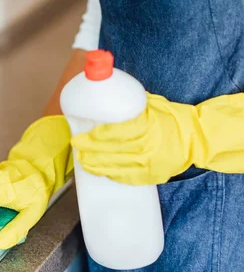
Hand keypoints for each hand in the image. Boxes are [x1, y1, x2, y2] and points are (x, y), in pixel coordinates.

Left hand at [70, 93, 198, 184]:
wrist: (195, 139)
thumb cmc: (171, 119)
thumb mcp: (152, 105)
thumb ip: (130, 103)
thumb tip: (105, 94)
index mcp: (145, 127)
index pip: (111, 134)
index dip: (92, 137)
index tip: (79, 136)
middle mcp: (144, 147)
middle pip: (108, 152)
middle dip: (88, 151)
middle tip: (76, 146)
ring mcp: (146, 164)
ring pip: (112, 167)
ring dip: (93, 165)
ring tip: (82, 160)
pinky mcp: (148, 176)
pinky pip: (123, 177)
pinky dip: (109, 174)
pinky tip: (99, 170)